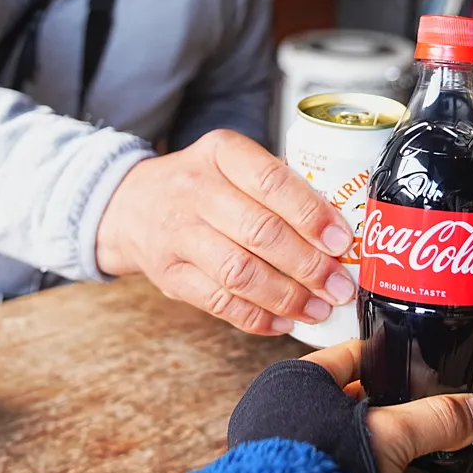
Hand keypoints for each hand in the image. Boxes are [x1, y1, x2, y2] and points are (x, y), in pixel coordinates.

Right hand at [95, 129, 357, 334]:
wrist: (130, 206)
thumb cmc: (200, 184)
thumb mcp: (232, 163)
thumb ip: (278, 186)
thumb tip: (338, 229)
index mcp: (220, 152)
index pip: (271, 181)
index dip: (311, 215)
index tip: (342, 241)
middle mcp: (194, 189)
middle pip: (260, 232)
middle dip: (309, 265)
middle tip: (340, 286)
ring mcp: (177, 234)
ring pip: (240, 273)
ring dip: (287, 297)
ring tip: (318, 308)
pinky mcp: (169, 274)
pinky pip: (219, 303)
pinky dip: (257, 317)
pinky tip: (283, 321)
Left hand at [303, 339, 472, 472]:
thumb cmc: (312, 468)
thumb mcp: (390, 435)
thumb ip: (436, 419)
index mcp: (300, 379)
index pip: (354, 353)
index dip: (391, 359)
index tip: (416, 367)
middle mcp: (288, 406)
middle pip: (356, 395)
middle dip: (391, 408)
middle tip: (419, 413)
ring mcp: (292, 441)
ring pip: (350, 430)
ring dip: (381, 439)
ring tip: (410, 447)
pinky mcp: (300, 472)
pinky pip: (341, 458)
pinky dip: (367, 464)